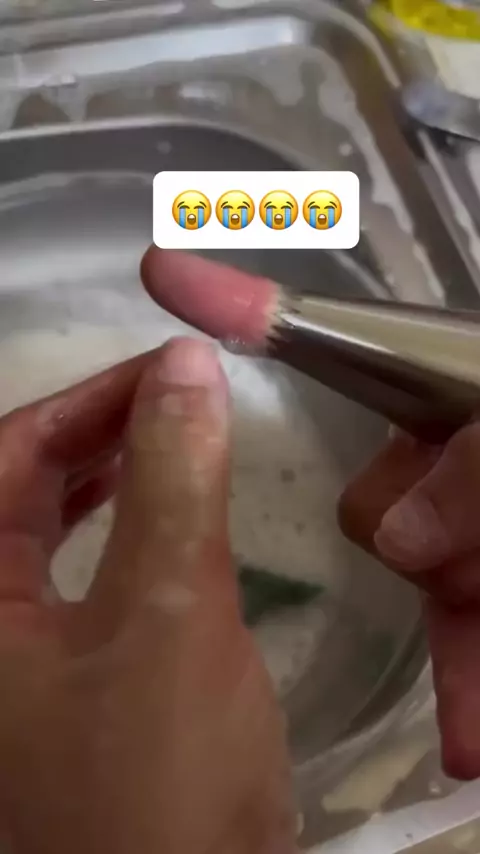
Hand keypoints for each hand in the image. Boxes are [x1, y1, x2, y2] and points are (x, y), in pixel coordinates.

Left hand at [0, 337, 294, 853]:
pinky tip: (162, 520)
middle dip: (97, 431)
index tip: (170, 368)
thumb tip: (186, 367)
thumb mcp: (167, 616)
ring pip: (44, 532)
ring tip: (168, 436)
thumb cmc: (159, 778)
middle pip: (19, 490)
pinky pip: (77, 579)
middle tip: (175, 396)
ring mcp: (16, 663)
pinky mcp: (60, 689)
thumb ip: (173, 482)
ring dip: (106, 475)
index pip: (6, 458)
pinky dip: (119, 533)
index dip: (88, 398)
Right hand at [140, 247, 479, 781]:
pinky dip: (477, 687)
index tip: (165, 268)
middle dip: (420, 534)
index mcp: (469, 388)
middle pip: (392, 493)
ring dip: (461, 638)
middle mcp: (470, 449)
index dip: (246, 299)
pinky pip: (479, 635)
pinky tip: (477, 745)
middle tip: (468, 570)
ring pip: (440, 579)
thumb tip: (397, 531)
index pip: (344, 334)